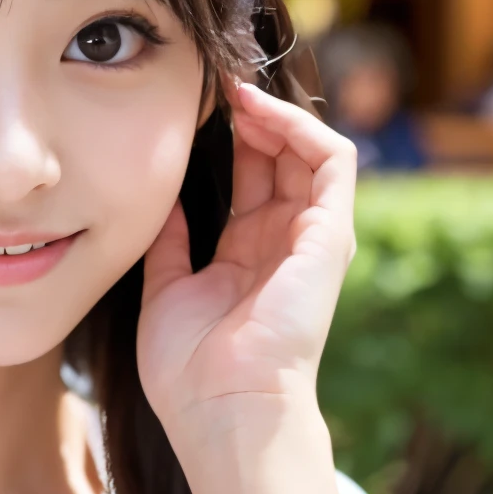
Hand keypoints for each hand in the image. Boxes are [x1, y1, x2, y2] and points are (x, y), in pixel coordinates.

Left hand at [138, 80, 356, 436]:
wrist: (221, 410)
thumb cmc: (189, 370)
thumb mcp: (166, 290)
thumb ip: (170, 243)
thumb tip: (159, 201)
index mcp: (248, 256)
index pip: (251, 179)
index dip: (230, 138)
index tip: (195, 106)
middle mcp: (285, 243)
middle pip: (280, 158)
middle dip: (251, 116)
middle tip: (214, 83)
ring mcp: (313, 239)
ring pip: (310, 151)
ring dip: (276, 113)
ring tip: (235, 90)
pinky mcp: (331, 236)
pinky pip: (332, 161)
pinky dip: (301, 127)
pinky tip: (259, 112)